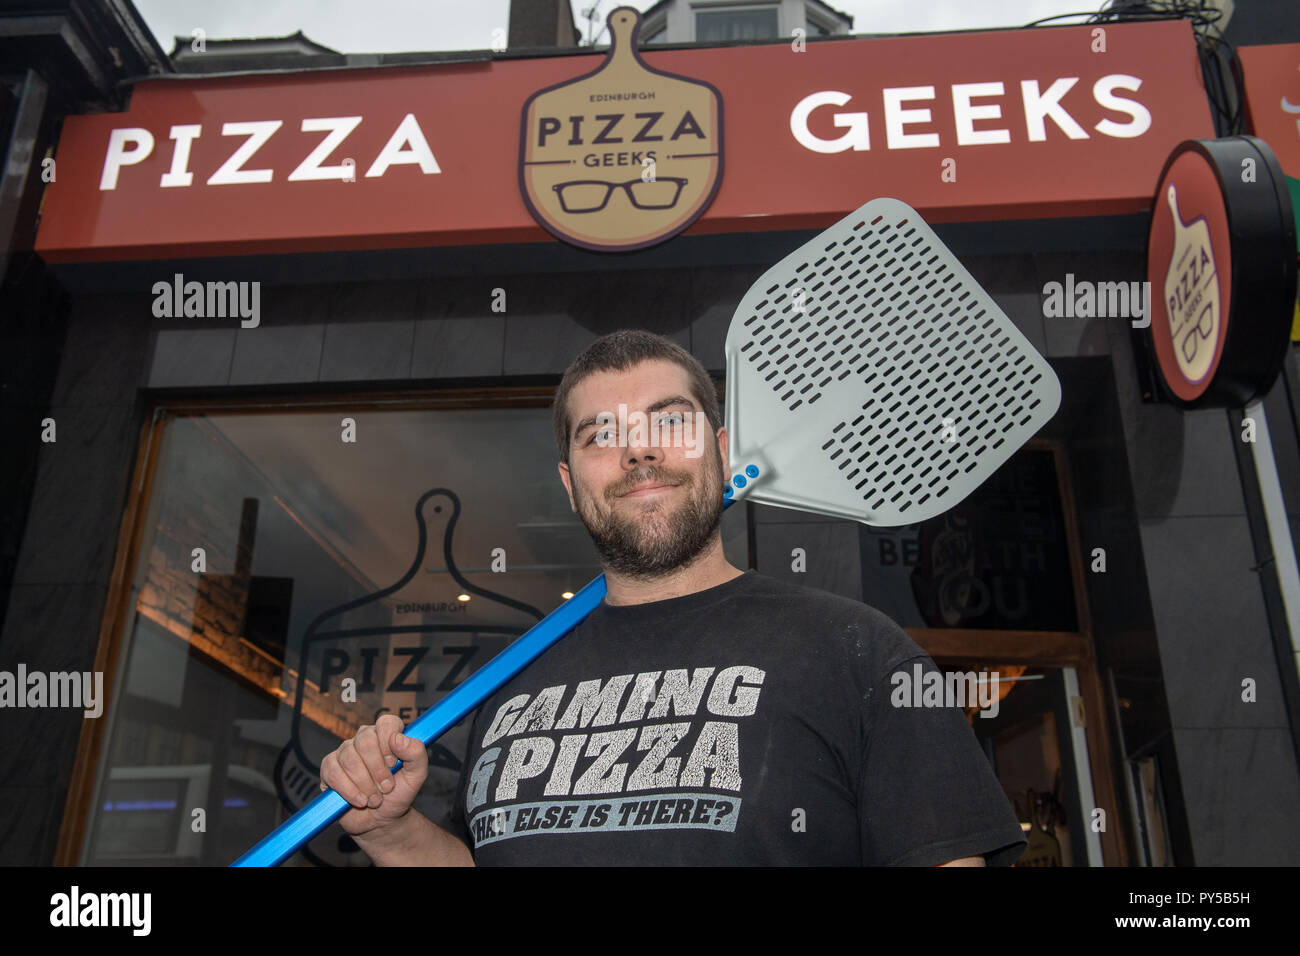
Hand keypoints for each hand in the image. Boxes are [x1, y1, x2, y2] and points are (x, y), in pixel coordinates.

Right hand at [319, 713, 428, 836]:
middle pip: (366, 741)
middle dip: (377, 770)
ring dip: (365, 785)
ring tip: (375, 798)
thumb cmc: (398, 794)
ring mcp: (345, 752)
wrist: (381, 820)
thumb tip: (398, 738)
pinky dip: (349, 791)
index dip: (389, 742)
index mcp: (387, 735)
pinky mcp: (329, 768)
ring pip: (350, 759)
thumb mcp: (416, 776)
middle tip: (386, 787)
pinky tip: (360, 800)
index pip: (386, 723)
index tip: (393, 764)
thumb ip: (416, 753)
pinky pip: (334, 773)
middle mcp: (364, 739)